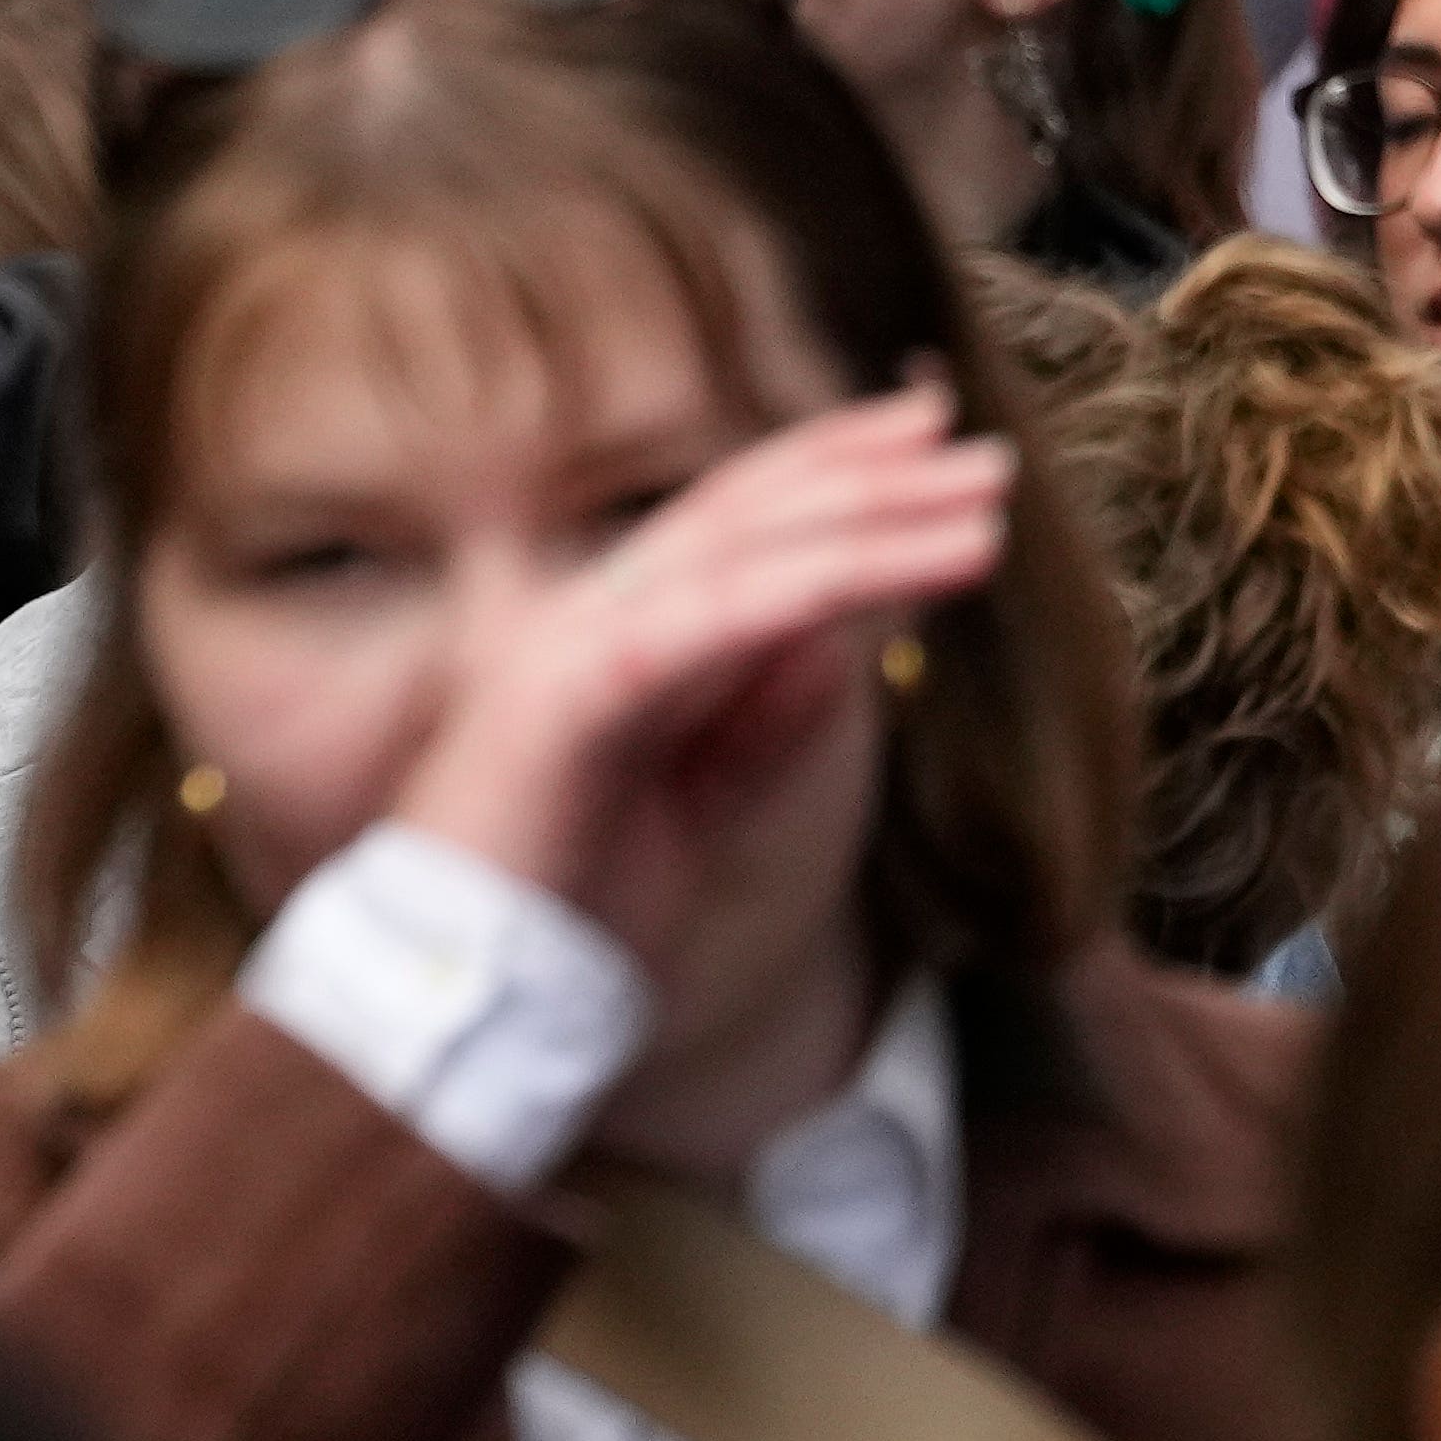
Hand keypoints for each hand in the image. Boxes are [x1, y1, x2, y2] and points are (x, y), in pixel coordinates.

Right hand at [377, 387, 1014, 996]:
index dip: (829, 468)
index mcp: (609, 631)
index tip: (929, 438)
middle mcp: (586, 612)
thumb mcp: (695, 805)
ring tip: (982, 502)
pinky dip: (827, 584)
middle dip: (872, 471)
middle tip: (983, 449)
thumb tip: (839, 647)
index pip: (730, 520)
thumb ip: (755, 725)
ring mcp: (572, 643)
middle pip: (747, 510)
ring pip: (748, 549)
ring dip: (878, 517)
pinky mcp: (573, 693)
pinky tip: (920, 565)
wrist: (458, 1003)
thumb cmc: (566, 912)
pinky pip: (720, 619)